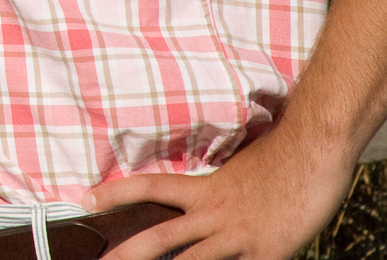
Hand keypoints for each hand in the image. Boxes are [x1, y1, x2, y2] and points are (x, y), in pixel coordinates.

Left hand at [90, 126, 352, 259]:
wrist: (314, 148)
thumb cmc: (280, 154)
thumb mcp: (237, 167)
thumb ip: (215, 185)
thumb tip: (198, 194)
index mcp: (204, 187)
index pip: (149, 186)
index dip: (115, 193)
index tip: (83, 200)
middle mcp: (215, 212)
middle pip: (161, 236)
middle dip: (129, 253)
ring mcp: (240, 235)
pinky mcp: (269, 252)